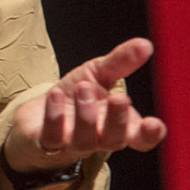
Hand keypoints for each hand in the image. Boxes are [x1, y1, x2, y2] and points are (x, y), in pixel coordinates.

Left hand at [3, 37, 167, 173]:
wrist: (35, 115)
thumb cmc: (73, 97)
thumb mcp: (98, 74)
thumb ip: (121, 62)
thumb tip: (145, 45)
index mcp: (117, 125)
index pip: (140, 137)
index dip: (149, 134)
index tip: (154, 124)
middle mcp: (98, 138)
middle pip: (114, 140)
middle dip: (118, 120)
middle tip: (118, 97)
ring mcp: (72, 144)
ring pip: (85, 140)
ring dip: (86, 116)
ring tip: (84, 87)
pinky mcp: (47, 143)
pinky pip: (53, 136)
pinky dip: (55, 116)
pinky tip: (56, 94)